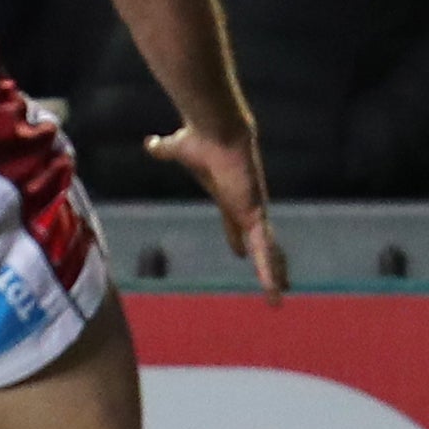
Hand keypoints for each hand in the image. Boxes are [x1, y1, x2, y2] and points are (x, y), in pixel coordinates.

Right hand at [146, 123, 287, 300]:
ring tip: (277, 298)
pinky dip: (268, 269)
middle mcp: (245, 206)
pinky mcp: (254, 214)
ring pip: (266, 250)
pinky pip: (263, 248)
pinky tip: (273, 287)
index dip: (238, 238)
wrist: (216, 130)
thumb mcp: (175, 149)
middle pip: (259, 241)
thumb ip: (165, 149)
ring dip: (272, 274)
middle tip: (279, 282)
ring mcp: (252, 211)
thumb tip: (150, 143)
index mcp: (229, 196)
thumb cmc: (198, 137)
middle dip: (268, 262)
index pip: (235, 224)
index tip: (240, 253)